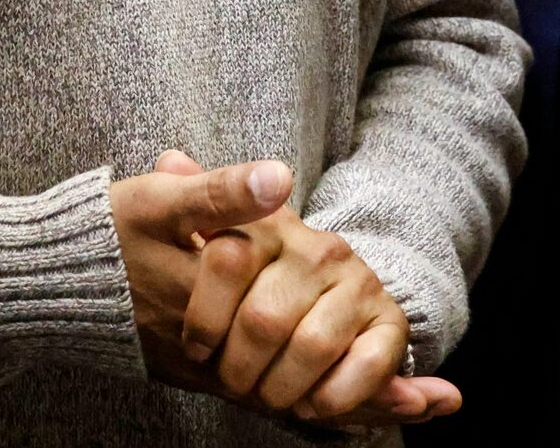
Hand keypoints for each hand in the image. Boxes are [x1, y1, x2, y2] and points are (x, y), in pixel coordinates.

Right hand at [110, 151, 293, 384]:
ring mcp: (181, 361)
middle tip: (311, 282)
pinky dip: (255, 360)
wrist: (44, 281)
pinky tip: (269, 339)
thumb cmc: (103, 232)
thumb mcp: (158, 200)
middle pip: (264, 330)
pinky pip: (229, 379)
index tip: (303, 241)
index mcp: (193, 289)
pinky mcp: (173, 374)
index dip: (292, 263)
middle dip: (291, 307)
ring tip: (295, 310)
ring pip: (251, 361)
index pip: (268, 287)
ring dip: (277, 339)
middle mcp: (190, 335)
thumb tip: (280, 177)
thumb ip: (219, 192)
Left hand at [150, 151, 460, 426]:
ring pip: (310, 346)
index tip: (196, 348)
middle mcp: (319, 248)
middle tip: (234, 384)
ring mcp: (358, 283)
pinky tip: (313, 401)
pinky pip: (362, 366)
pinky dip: (332, 397)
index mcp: (271, 225)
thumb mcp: (221, 252)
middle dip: (240, 370)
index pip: (225, 260)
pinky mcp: (390, 321)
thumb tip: (169, 157)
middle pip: (262, 320)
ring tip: (270, 395)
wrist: (331, 308)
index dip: (202, 322)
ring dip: (282, 389)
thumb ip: (196, 204)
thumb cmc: (259, 293)